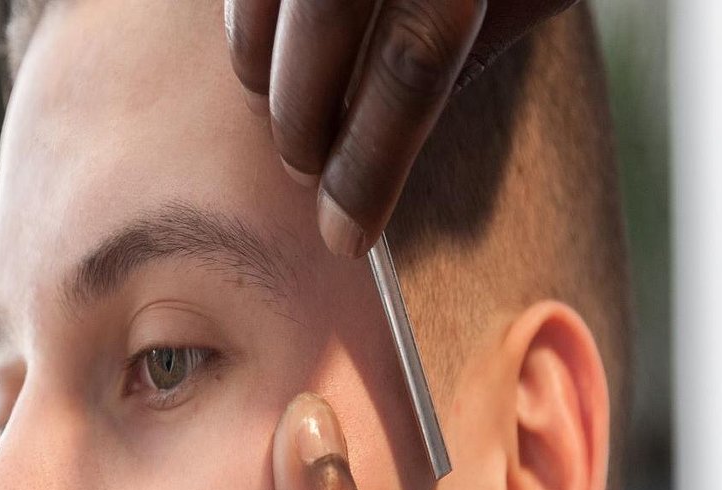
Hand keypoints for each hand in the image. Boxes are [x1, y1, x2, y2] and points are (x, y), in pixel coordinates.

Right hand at [225, 0, 578, 257]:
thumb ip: (477, 43)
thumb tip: (393, 134)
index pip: (418, 59)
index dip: (373, 163)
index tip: (345, 236)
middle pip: (327, 8)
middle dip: (304, 111)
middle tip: (300, 166)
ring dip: (258, 56)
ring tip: (271, 101)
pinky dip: (245, 13)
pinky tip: (258, 44)